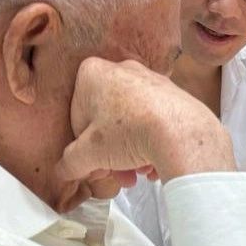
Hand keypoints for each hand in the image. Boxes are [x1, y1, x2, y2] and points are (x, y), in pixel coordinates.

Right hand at [56, 57, 234, 185]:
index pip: (77, 115)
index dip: (83, 147)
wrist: (181, 132)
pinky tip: (155, 164)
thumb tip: (64, 170)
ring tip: (139, 173)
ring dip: (131, 152)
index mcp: (92, 73)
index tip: (93, 166)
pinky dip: (152, 142)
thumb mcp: (89, 153)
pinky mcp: (174, 93)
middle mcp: (122, 69)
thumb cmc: (128, 133)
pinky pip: (154, 120)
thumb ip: (71, 161)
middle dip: (110, 154)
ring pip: (131, 122)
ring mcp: (150, 79)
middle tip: (116, 176)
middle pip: (106, 120)